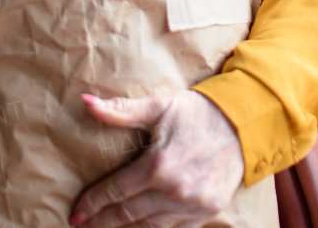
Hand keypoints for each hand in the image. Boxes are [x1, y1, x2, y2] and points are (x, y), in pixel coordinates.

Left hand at [70, 89, 243, 227]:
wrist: (242, 124)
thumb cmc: (197, 112)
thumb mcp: (158, 105)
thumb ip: (120, 110)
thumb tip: (86, 102)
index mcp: (158, 165)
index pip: (115, 191)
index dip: (92, 203)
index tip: (75, 213)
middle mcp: (174, 190)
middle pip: (128, 214)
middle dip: (102, 222)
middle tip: (81, 226)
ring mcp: (192, 205)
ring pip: (149, 227)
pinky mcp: (207, 211)